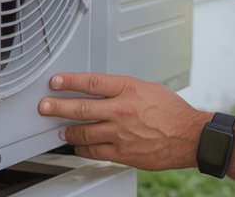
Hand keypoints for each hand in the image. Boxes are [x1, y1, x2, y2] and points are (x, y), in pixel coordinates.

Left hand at [38, 73, 210, 170]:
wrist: (190, 137)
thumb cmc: (173, 112)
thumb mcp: (149, 88)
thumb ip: (125, 90)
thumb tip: (106, 91)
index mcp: (129, 89)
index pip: (91, 82)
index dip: (70, 81)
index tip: (56, 81)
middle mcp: (121, 110)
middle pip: (81, 108)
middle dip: (58, 107)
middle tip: (45, 106)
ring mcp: (120, 133)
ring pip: (84, 132)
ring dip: (68, 131)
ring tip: (61, 130)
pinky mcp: (122, 153)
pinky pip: (94, 151)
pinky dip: (83, 149)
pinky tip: (79, 147)